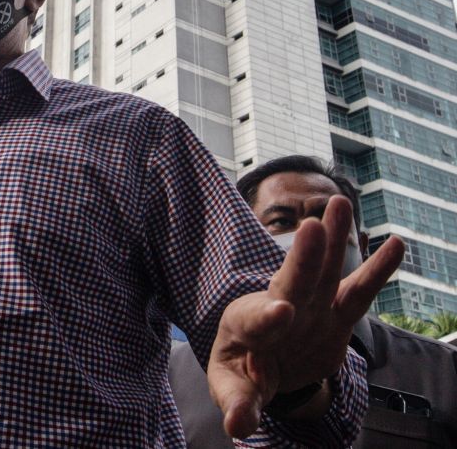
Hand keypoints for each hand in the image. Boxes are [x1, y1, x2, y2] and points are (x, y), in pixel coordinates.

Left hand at [206, 195, 404, 437]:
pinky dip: (378, 270)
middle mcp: (280, 309)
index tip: (282, 310)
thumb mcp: (234, 389)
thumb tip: (239, 429)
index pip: (257, 320)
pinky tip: (396, 243)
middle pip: (292, 283)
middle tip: (311, 228)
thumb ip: (239, 404)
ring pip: (324, 273)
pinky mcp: (335, 315)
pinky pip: (359, 292)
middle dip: (303, 260)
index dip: (268, 317)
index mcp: (246, 327)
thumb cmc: (242, 373)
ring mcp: (311, 309)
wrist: (262, 363)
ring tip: (341, 204)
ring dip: (334, 241)